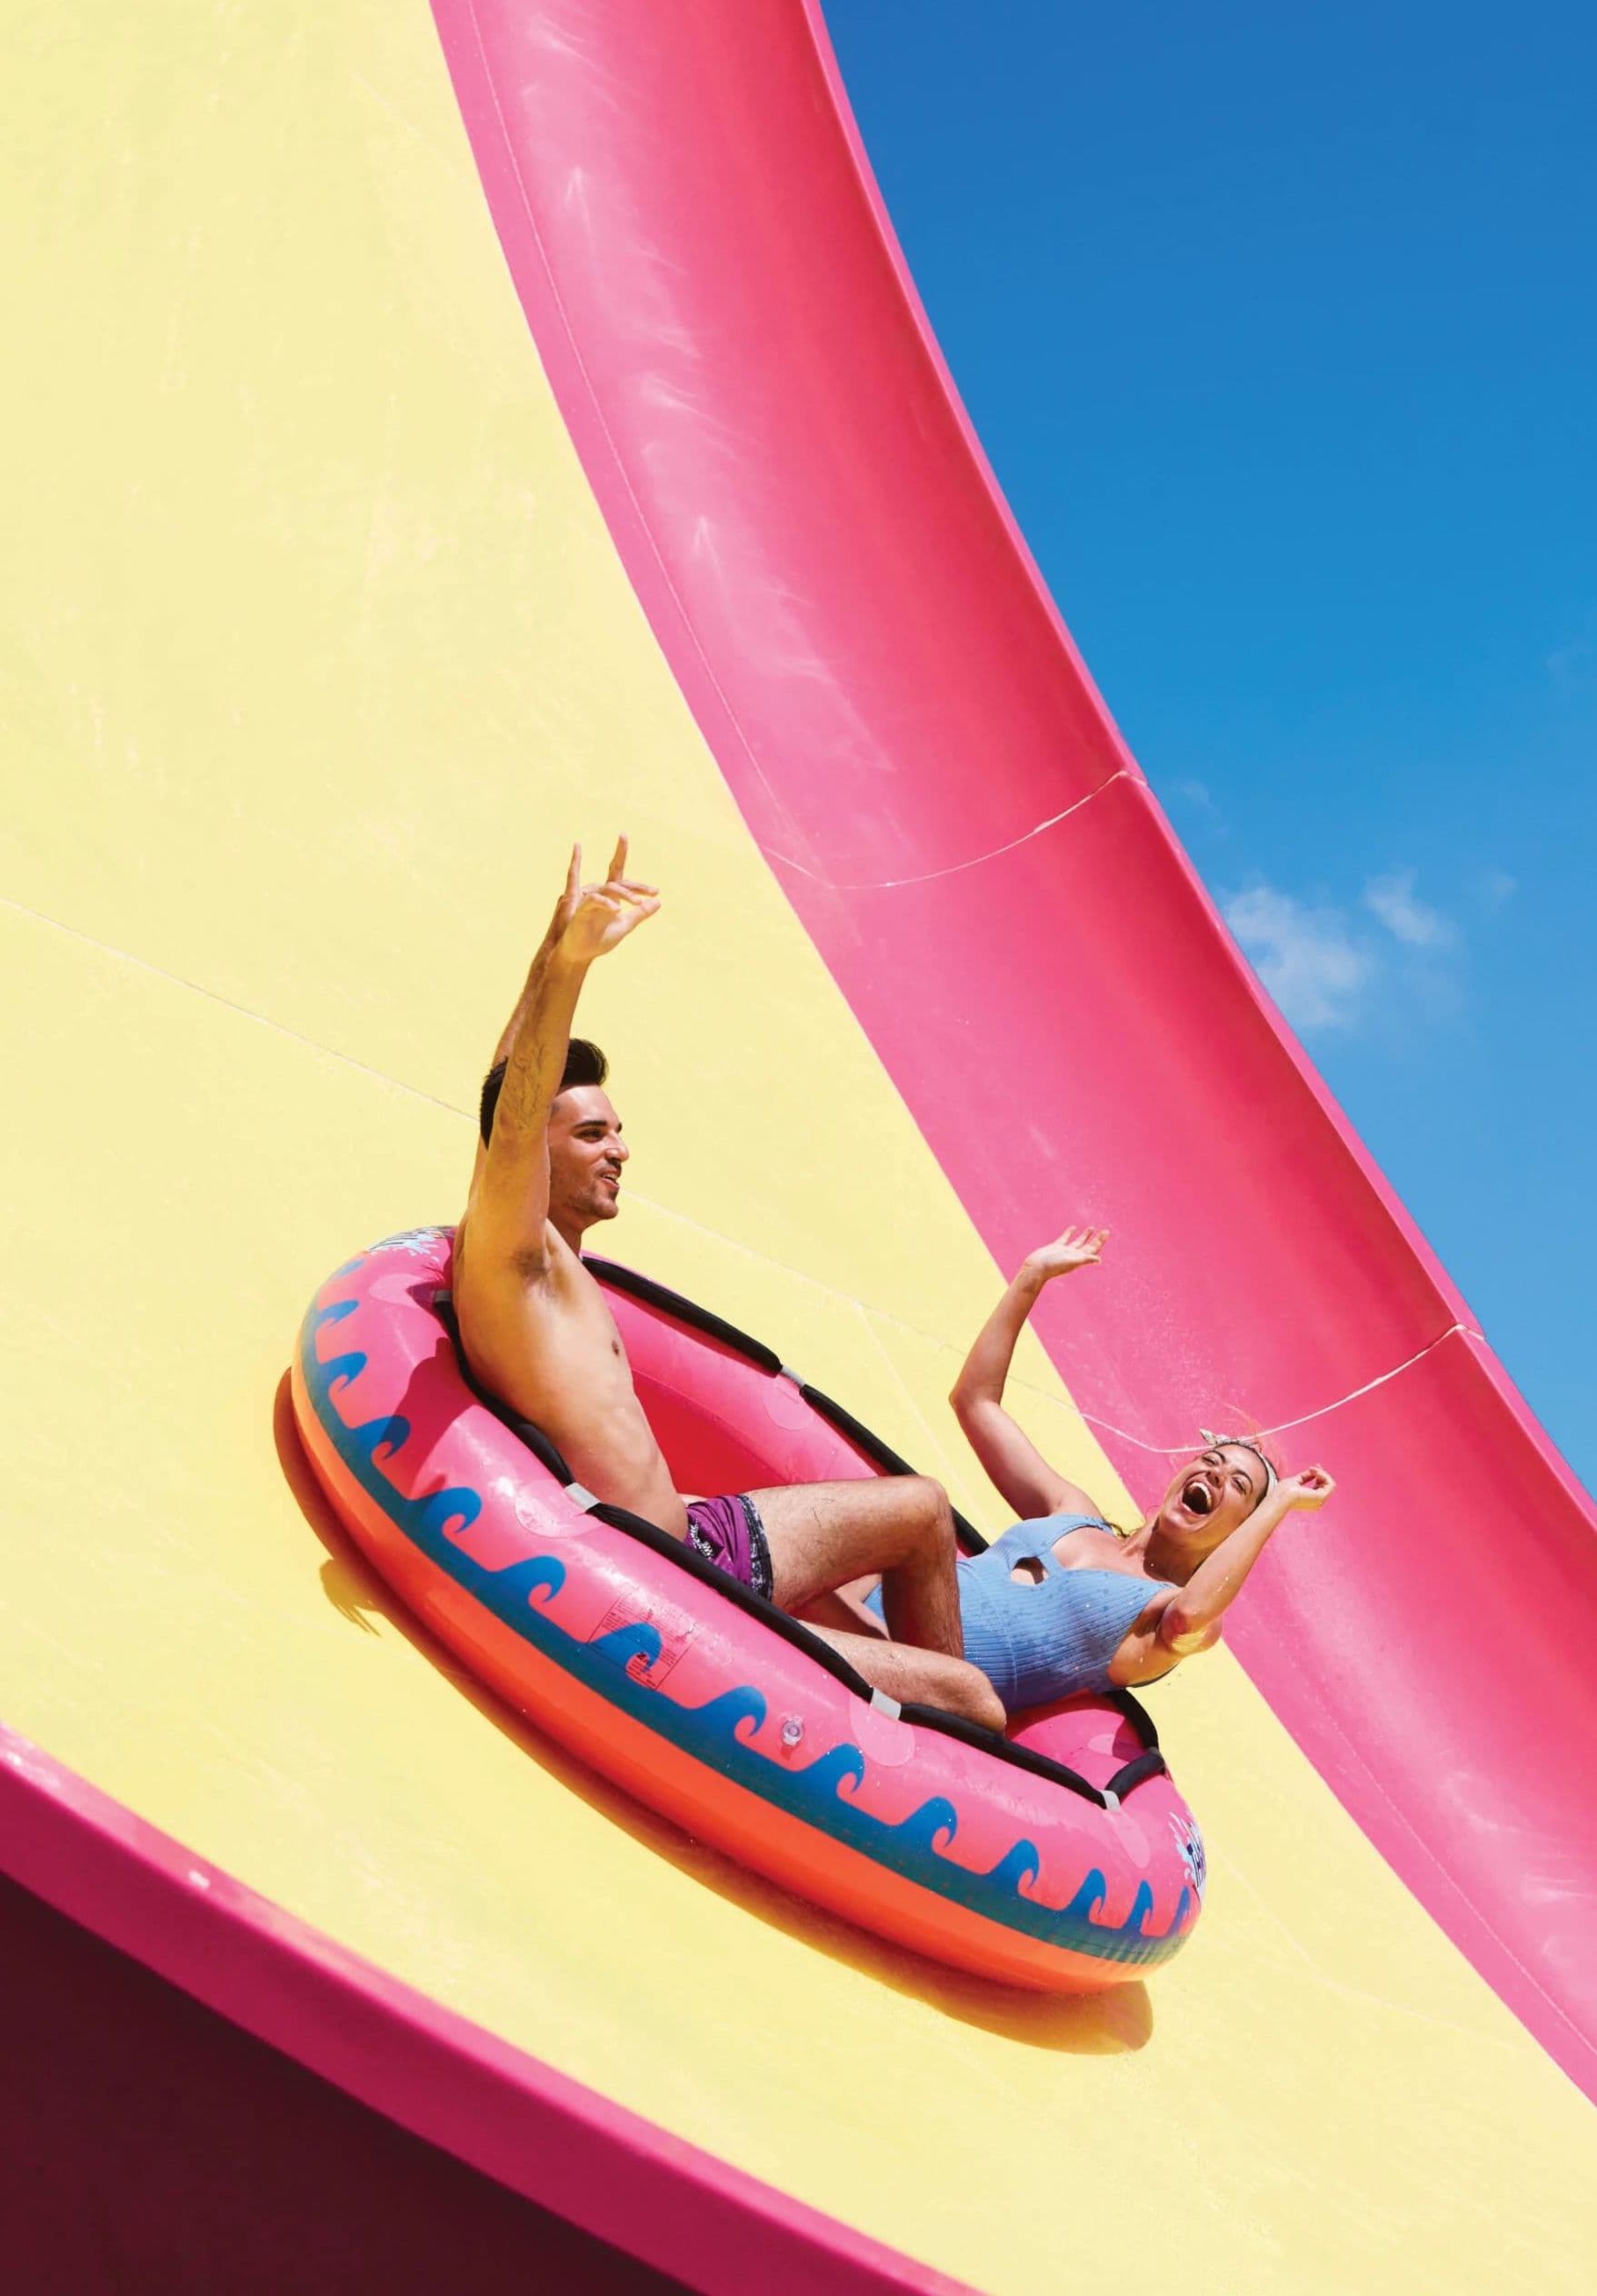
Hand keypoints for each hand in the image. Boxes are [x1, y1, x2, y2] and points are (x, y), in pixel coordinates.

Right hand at [553, 837, 660, 964]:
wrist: (581, 955)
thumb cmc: (600, 940)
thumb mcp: (625, 925)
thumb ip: (639, 913)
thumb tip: (658, 901)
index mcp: (612, 899)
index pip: (625, 884)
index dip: (640, 885)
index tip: (657, 892)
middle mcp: (602, 896)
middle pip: (618, 880)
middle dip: (634, 882)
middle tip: (652, 891)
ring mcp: (591, 900)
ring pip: (609, 887)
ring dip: (625, 894)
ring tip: (638, 903)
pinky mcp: (581, 908)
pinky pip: (594, 899)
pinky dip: (607, 903)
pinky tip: (618, 911)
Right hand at [1020, 1224, 1108, 1284]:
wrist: (1036, 1268)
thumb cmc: (1052, 1266)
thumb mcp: (1070, 1262)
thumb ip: (1085, 1259)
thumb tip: (1099, 1259)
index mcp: (1078, 1259)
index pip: (1093, 1250)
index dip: (1100, 1242)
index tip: (1106, 1233)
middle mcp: (1073, 1255)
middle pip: (1088, 1246)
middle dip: (1097, 1239)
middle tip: (1106, 1231)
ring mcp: (1064, 1251)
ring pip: (1078, 1242)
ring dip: (1085, 1235)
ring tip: (1092, 1228)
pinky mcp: (1056, 1247)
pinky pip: (1065, 1238)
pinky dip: (1069, 1233)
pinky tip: (1073, 1227)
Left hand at [1277, 1464, 1334, 1510]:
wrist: (1281, 1497)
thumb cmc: (1283, 1492)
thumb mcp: (1296, 1481)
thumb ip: (1305, 1477)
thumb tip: (1313, 1471)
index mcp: (1311, 1501)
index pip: (1321, 1487)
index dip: (1319, 1476)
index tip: (1312, 1467)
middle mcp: (1317, 1503)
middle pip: (1326, 1485)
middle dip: (1321, 1473)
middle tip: (1312, 1468)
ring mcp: (1320, 1501)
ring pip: (1330, 1484)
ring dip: (1322, 1473)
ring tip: (1312, 1469)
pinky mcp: (1321, 1497)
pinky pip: (1330, 1484)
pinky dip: (1324, 1475)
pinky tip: (1316, 1472)